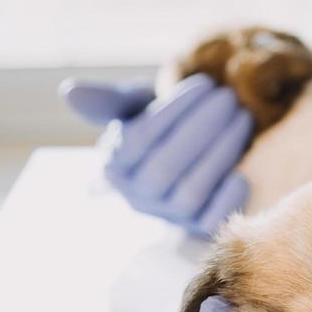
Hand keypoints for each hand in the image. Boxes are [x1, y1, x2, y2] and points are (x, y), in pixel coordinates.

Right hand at [60, 74, 250, 235]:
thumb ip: (107, 100)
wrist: (187, 157)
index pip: (138, 140)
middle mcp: (137, 196)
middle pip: (164, 167)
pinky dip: (228, 197)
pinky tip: (242, 170)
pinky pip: (212, 220)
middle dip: (202, 128)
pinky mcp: (198, 226)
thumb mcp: (133, 107)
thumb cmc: (157, 126)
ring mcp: (168, 215)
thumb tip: (68, 91)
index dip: (173, 111)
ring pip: (190, 192)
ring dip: (221, 153)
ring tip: (242, 117)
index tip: (203, 84)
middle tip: (228, 97)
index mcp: (115, 166)